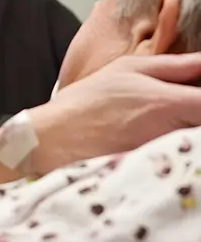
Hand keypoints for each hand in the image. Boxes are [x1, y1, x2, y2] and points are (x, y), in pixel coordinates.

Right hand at [29, 52, 200, 175]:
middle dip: (194, 116)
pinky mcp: (155, 175)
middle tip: (177, 107)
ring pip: (192, 144)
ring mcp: (165, 157)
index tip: (193, 95)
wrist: (55, 138)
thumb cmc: (89, 101)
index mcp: (169, 102)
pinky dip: (177, 150)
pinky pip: (180, 161)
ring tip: (156, 121)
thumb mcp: (129, 69)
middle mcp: (173, 134)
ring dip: (187, 130)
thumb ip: (175, 66)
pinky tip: (157, 141)